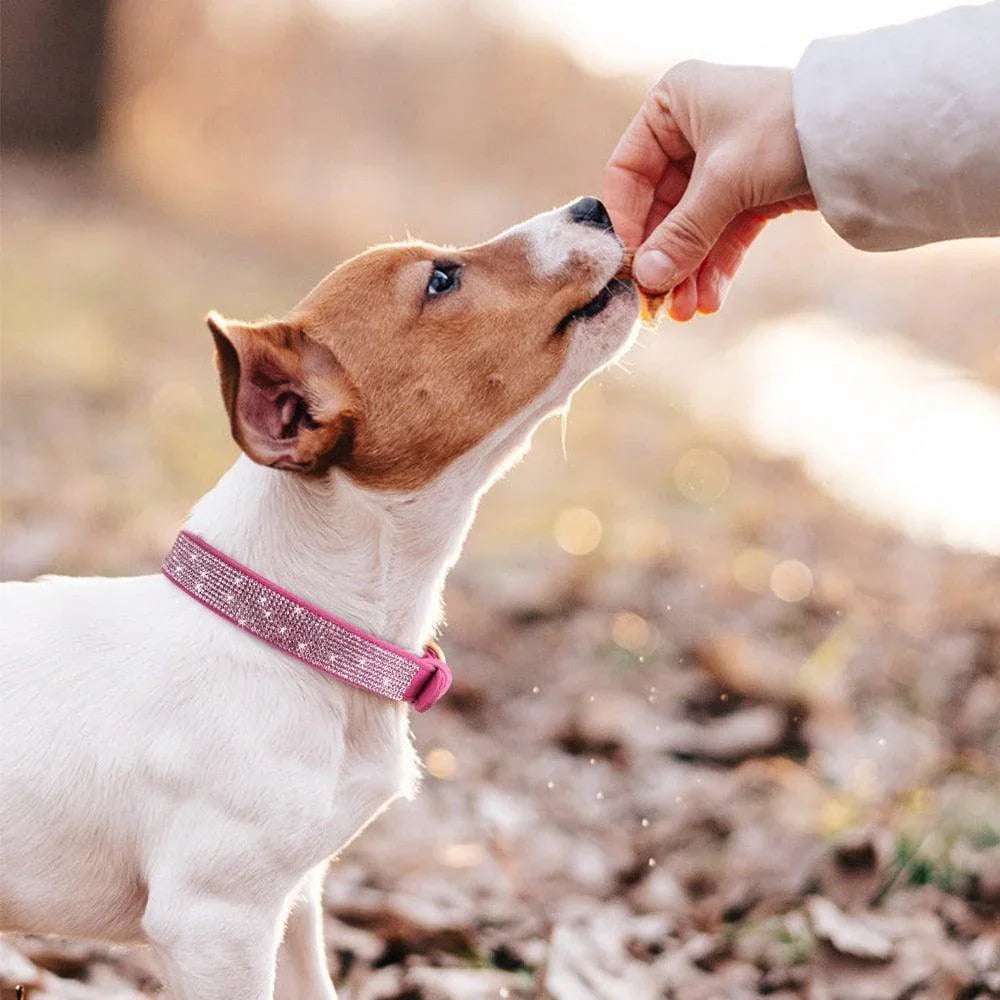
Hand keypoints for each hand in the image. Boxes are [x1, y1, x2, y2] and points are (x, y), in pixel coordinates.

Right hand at [602, 62, 815, 319]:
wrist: (867, 131)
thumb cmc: (786, 131)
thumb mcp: (723, 182)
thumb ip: (681, 234)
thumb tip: (646, 281)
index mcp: (672, 106)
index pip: (628, 173)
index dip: (625, 223)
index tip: (630, 266)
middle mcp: (691, 131)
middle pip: (660, 208)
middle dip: (665, 258)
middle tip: (658, 302)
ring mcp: (720, 164)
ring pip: (691, 228)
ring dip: (688, 271)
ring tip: (686, 312)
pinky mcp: (750, 190)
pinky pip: (722, 234)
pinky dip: (715, 266)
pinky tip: (710, 299)